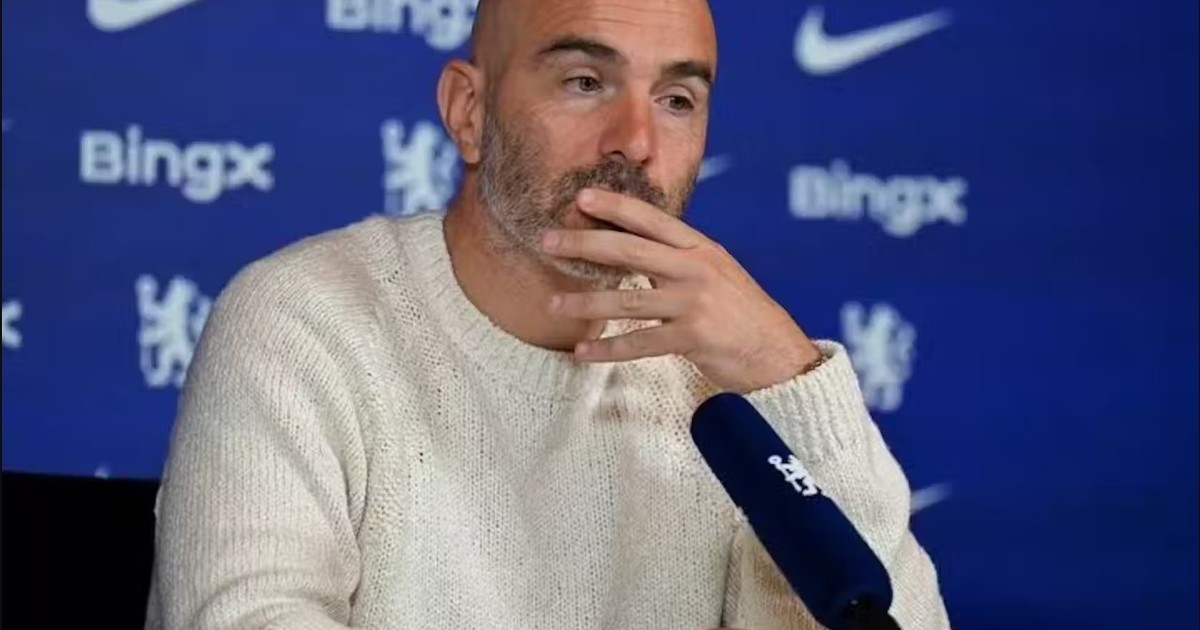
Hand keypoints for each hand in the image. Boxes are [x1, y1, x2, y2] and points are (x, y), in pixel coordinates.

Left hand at [541, 188, 820, 393]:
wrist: (779, 354)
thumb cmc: (743, 315)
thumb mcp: (717, 274)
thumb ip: (679, 261)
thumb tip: (635, 250)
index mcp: (702, 249)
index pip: (652, 219)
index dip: (615, 206)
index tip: (581, 197)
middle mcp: (697, 269)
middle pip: (630, 250)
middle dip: (584, 243)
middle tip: (547, 241)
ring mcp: (695, 303)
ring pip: (627, 299)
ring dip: (585, 303)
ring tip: (553, 305)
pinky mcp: (693, 338)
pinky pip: (640, 343)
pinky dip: (608, 349)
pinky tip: (583, 352)